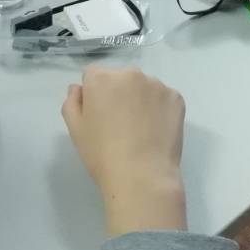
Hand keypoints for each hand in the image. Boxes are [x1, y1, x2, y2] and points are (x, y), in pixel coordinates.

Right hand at [62, 67, 187, 235]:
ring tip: (140, 131)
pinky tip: (156, 132)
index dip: (94, 95)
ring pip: (144, 88)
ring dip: (141, 100)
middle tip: (120, 124)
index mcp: (102, 78)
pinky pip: (163, 99)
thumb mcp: (75, 130)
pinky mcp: (176, 98)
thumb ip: (72, 102)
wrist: (141, 176)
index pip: (93, 75)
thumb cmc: (102, 154)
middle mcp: (131, 73)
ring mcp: (157, 85)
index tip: (99, 116)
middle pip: (121, 79)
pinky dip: (160, 110)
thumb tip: (79, 88)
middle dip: (118, 94)